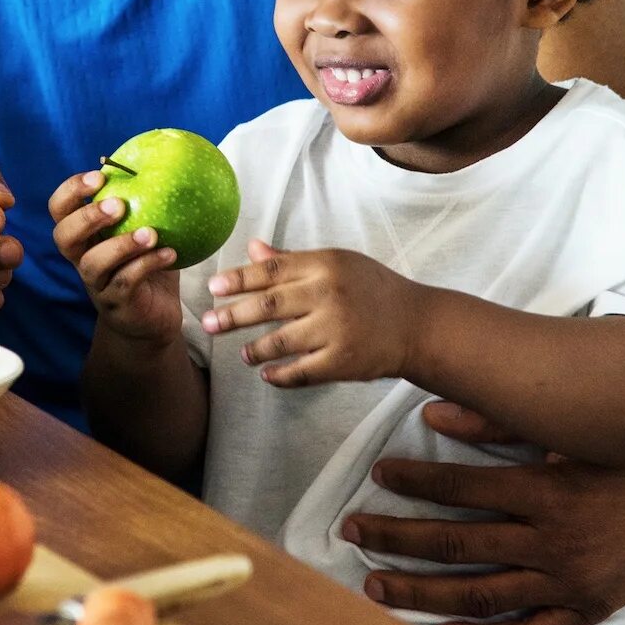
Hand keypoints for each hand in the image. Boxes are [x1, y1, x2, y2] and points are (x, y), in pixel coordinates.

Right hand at [49, 170, 180, 346]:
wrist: (153, 319)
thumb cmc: (148, 267)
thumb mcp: (145, 231)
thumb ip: (145, 204)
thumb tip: (160, 159)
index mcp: (85, 236)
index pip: (60, 209)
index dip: (71, 191)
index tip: (99, 176)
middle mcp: (83, 259)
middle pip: (63, 237)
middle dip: (87, 217)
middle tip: (118, 204)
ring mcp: (97, 285)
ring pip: (93, 263)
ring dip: (121, 244)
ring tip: (151, 233)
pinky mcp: (117, 305)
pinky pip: (125, 283)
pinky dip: (147, 265)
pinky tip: (171, 254)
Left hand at [202, 242, 425, 386]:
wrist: (416, 324)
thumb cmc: (371, 289)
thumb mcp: (337, 264)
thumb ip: (292, 260)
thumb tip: (252, 248)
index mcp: (325, 264)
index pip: (271, 270)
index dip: (238, 279)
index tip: (213, 287)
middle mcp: (328, 294)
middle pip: (268, 305)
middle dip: (232, 315)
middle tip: (208, 323)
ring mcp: (336, 329)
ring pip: (280, 341)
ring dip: (255, 349)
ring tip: (244, 354)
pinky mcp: (343, 361)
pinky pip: (301, 372)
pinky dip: (280, 376)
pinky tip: (267, 376)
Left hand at [342, 402, 624, 624]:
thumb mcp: (567, 428)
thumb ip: (499, 419)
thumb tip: (434, 410)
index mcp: (547, 490)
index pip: (461, 488)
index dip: (414, 480)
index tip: (378, 473)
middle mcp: (554, 540)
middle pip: (457, 544)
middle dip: (396, 537)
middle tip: (352, 531)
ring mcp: (569, 581)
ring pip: (480, 594)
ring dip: (421, 592)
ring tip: (374, 584)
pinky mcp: (586, 607)